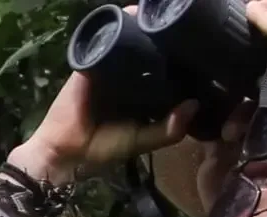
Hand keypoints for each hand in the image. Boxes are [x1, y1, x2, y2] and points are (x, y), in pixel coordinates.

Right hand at [9, 7, 197, 183]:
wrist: (65, 149)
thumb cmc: (103, 147)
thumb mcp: (142, 140)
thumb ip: (169, 129)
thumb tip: (195, 105)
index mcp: (144, 94)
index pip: (167, 71)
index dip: (182, 60)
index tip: (201, 47)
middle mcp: (129, 77)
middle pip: (150, 51)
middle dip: (164, 38)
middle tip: (182, 24)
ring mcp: (109, 67)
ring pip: (130, 41)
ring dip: (142, 28)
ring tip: (160, 16)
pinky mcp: (90, 62)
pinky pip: (105, 40)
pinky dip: (118, 27)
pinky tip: (133, 16)